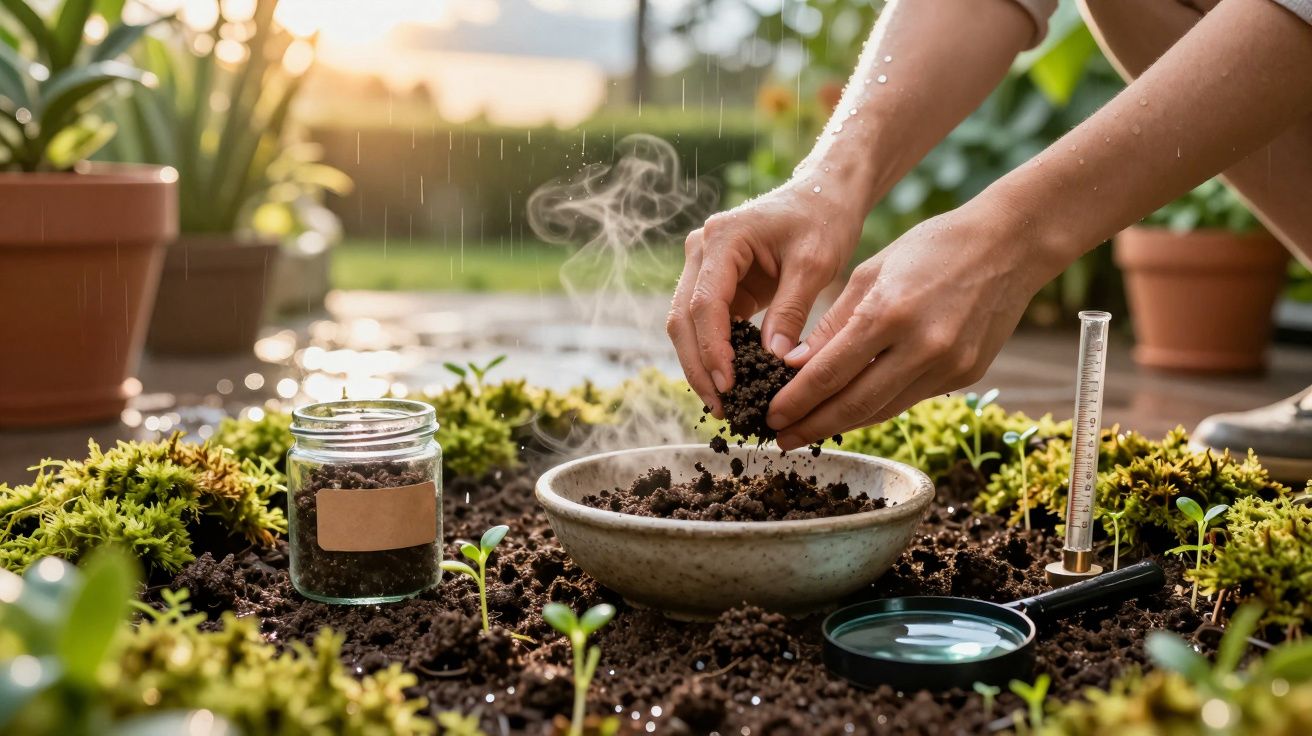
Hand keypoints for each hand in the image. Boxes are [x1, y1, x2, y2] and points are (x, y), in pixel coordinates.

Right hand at [666, 180, 863, 413]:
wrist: (823, 195)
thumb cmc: (822, 220)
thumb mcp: (815, 264)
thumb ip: (792, 310)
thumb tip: (774, 360)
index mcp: (723, 238)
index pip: (705, 303)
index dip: (713, 349)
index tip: (729, 386)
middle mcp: (702, 250)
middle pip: (683, 318)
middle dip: (698, 366)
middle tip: (721, 407)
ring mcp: (703, 266)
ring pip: (686, 324)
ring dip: (700, 364)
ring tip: (723, 404)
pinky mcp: (715, 282)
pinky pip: (704, 324)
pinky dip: (712, 353)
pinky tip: (729, 383)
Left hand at [766, 202, 1056, 449]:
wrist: (1009, 244)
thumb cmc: (931, 247)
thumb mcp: (870, 272)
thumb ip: (833, 324)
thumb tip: (795, 368)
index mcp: (890, 312)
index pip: (830, 372)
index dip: (796, 401)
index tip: (770, 416)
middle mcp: (923, 346)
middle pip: (855, 404)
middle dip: (812, 426)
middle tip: (780, 439)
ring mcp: (950, 366)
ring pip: (883, 410)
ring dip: (842, 424)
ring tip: (808, 430)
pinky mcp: (967, 375)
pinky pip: (909, 399)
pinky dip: (876, 406)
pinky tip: (851, 410)